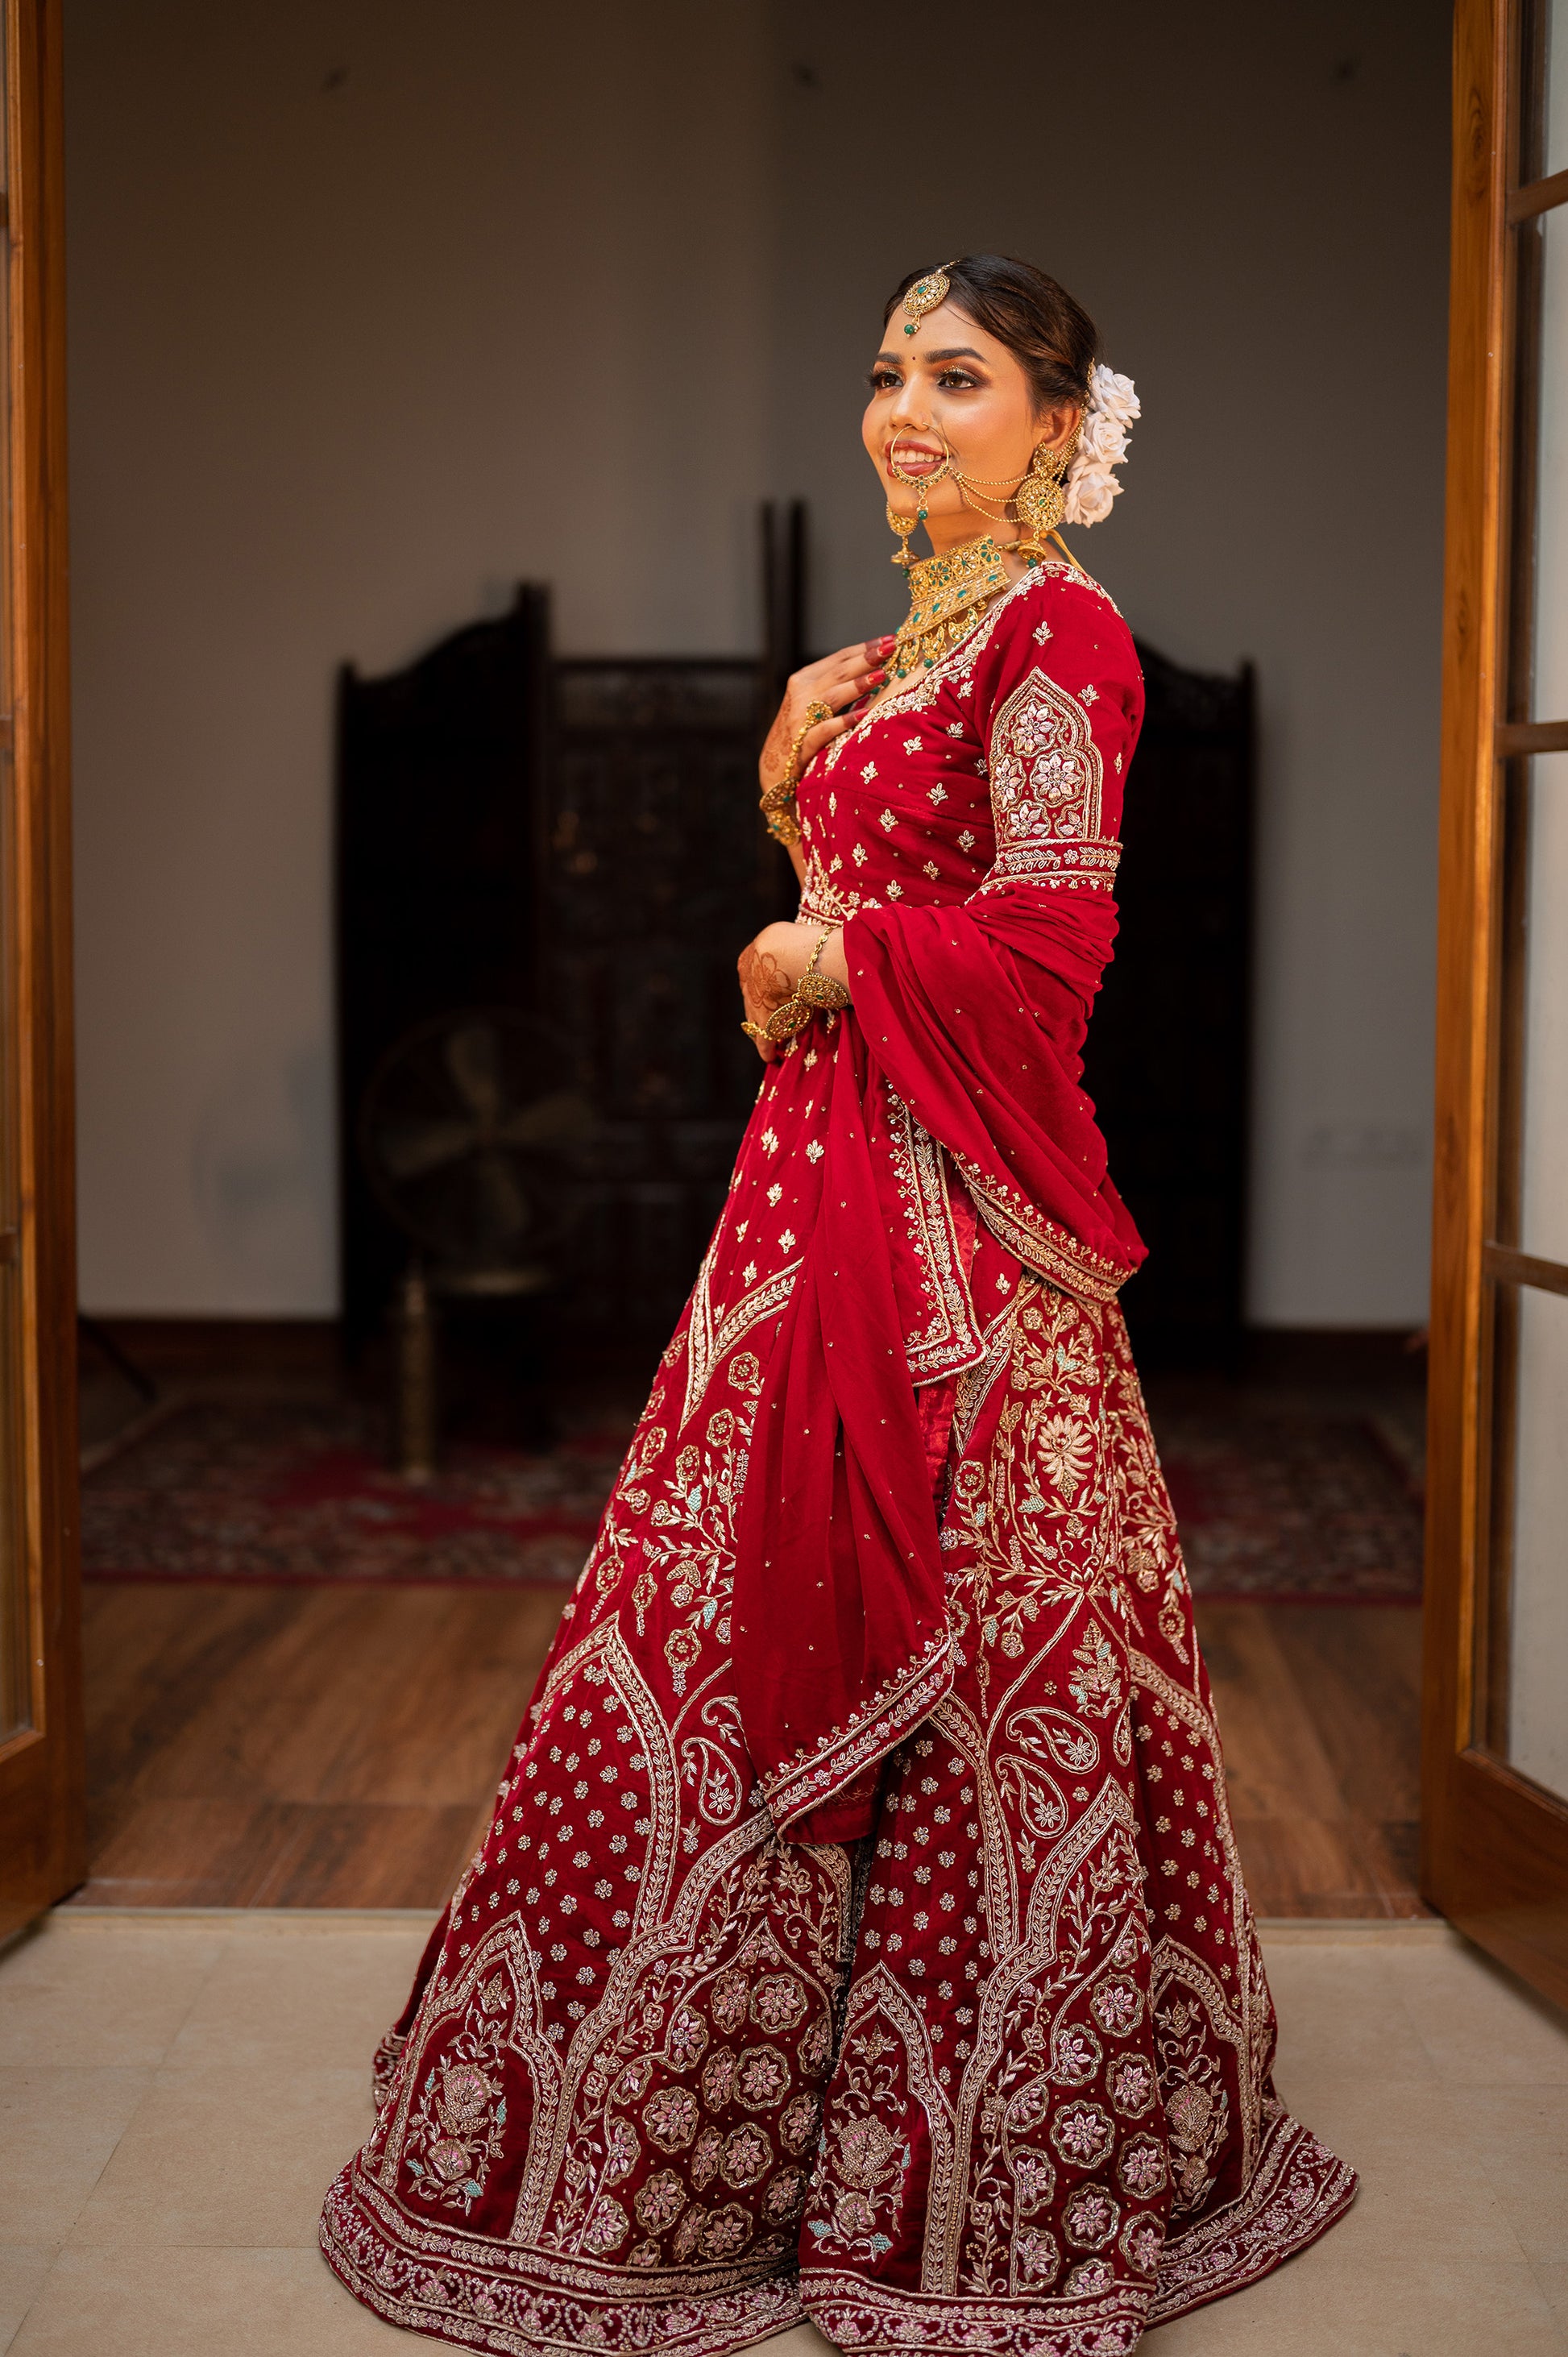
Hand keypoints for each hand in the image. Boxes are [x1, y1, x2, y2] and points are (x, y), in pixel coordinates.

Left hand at [736, 942, 792, 1060]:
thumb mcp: (786, 938)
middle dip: (758, 1008)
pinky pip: (764, 1037)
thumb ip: (788, 947)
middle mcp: (746, 980)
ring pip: (755, 1019)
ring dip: (762, 1030)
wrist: (789, 956)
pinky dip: (766, 1047)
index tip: (767, 994)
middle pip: (751, 998)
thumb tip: (805, 948)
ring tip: (768, 1043)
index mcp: (748, 958)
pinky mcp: (765, 1020)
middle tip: (763, 1020)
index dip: (760, 987)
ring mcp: (754, 1002)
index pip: (750, 977)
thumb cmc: (795, 942)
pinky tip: (770, 1056)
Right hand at [759, 640, 895, 795]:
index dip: (864, 648)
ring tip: (881, 675)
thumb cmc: (801, 730)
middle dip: (865, 659)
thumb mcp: (813, 701)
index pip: (838, 658)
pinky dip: (844, 722)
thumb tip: (875, 669)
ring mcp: (800, 718)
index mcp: (804, 679)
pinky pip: (826, 730)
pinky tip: (863, 715)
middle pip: (838, 672)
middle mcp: (801, 693)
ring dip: (858, 685)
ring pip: (832, 696)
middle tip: (891, 649)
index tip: (889, 640)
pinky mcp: (803, 743)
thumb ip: (836, 685)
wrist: (776, 765)